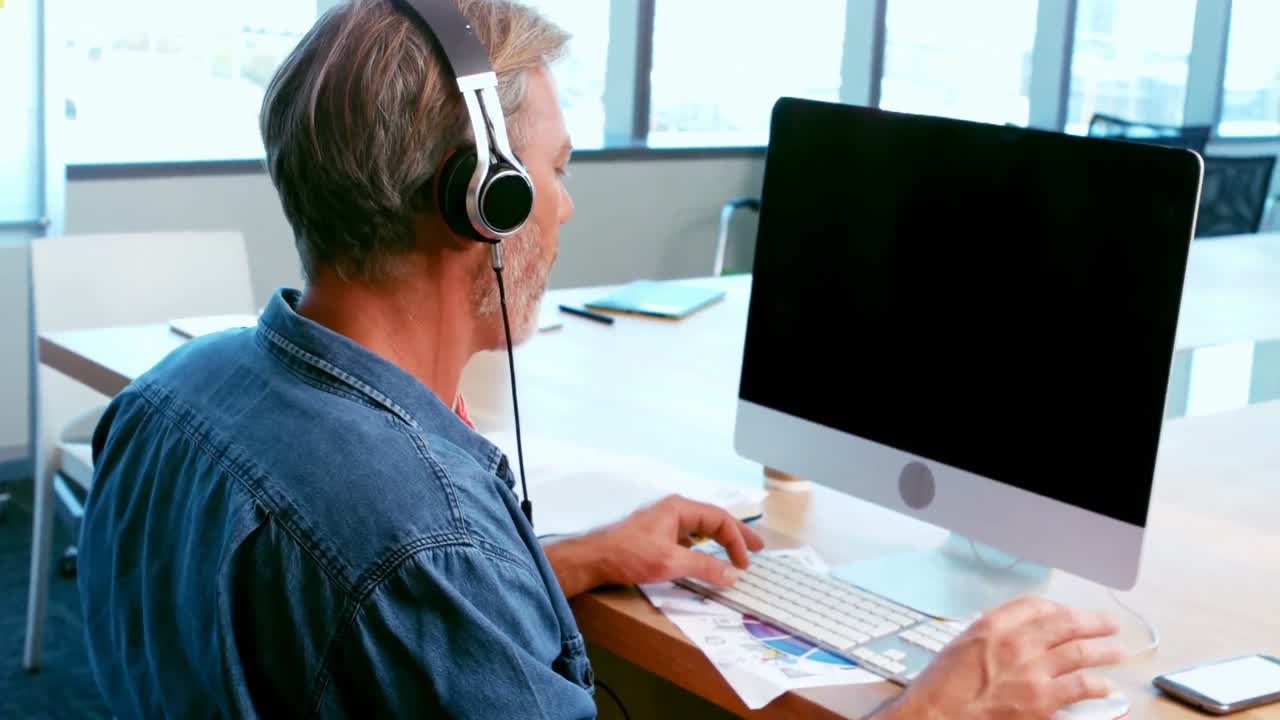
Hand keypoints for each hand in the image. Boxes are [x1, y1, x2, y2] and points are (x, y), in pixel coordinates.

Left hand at [545, 495, 764, 597]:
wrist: (593, 559)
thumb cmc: (630, 555)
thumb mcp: (672, 563)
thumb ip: (705, 568)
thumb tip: (733, 575)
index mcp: (680, 508)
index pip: (720, 519)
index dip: (737, 540)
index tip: (746, 562)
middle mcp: (673, 510)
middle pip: (713, 520)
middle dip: (735, 536)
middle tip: (757, 550)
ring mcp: (663, 522)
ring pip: (700, 529)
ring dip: (719, 541)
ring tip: (736, 554)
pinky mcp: (655, 535)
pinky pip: (687, 538)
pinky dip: (702, 548)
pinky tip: (704, 558)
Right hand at [878, 596, 1125, 719]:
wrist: (937, 714)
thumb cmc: (942, 686)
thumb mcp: (962, 645)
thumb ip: (993, 634)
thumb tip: (1020, 633)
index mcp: (993, 624)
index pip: (1036, 605)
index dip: (1059, 608)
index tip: (1069, 613)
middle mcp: (1017, 641)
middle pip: (1066, 623)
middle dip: (1093, 622)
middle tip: (1109, 624)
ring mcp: (1033, 670)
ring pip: (1080, 652)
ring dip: (1103, 650)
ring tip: (1117, 651)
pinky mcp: (1042, 699)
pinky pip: (1080, 686)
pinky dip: (1097, 685)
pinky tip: (1105, 687)